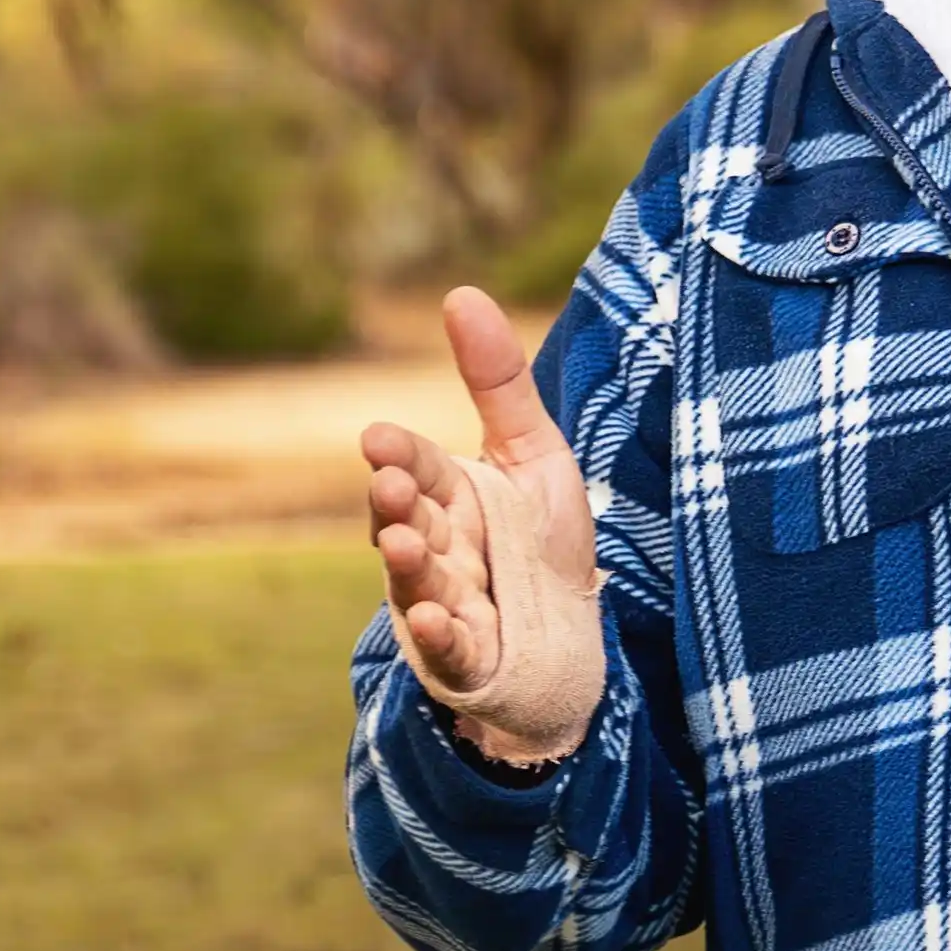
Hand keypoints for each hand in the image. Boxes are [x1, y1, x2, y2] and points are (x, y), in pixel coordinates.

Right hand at [360, 285, 609, 768]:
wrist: (571, 639)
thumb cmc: (543, 543)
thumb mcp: (535, 455)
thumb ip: (499, 383)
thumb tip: (461, 292)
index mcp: (449, 498)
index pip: (419, 469)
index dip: (400, 456)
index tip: (380, 440)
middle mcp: (435, 549)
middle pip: (407, 522)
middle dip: (395, 505)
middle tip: (390, 484)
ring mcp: (443, 605)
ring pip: (418, 583)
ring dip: (409, 567)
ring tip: (406, 545)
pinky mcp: (464, 658)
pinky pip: (448, 649)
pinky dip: (440, 637)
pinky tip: (440, 621)